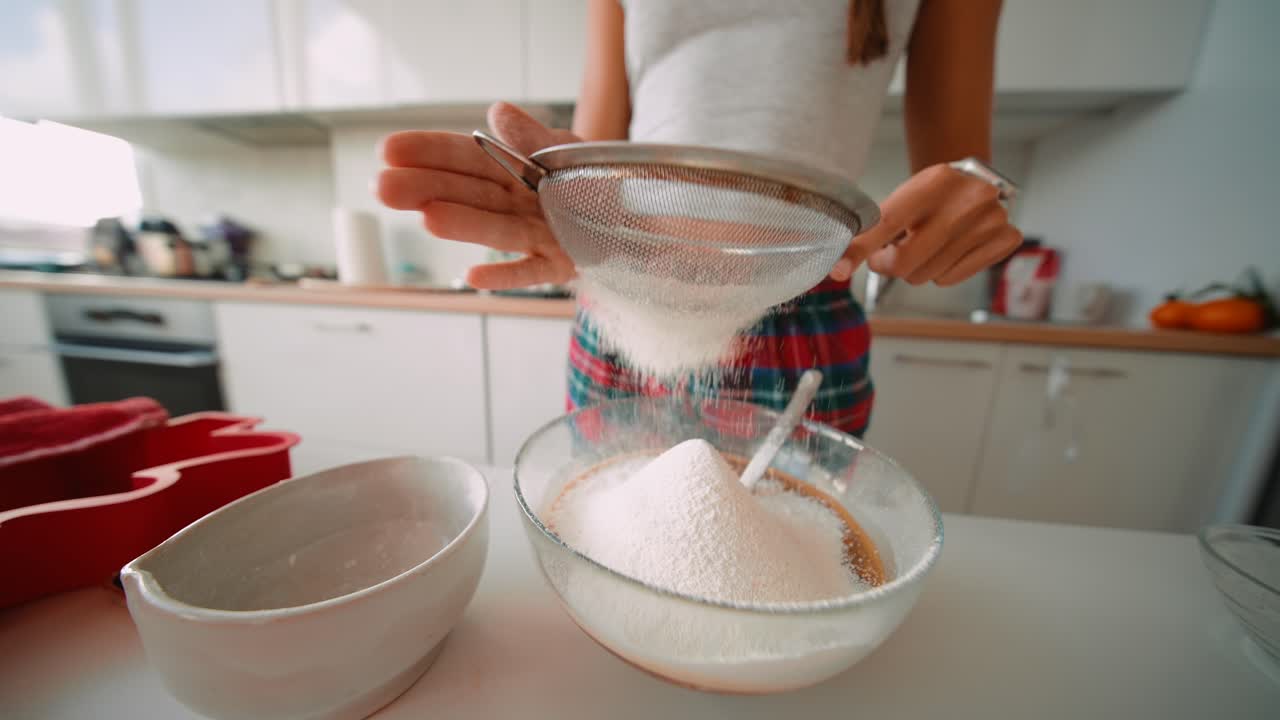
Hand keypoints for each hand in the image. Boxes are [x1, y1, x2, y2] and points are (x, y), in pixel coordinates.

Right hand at [377, 102, 579, 288]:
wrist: (633, 216)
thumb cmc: (590, 179)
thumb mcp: (565, 147)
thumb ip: (532, 136)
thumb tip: (497, 112)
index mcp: (508, 168)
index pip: (462, 157)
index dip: (427, 152)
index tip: (388, 150)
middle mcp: (513, 203)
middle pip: (467, 194)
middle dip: (426, 189)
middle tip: (383, 188)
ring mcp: (533, 235)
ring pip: (495, 228)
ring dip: (462, 225)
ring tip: (426, 220)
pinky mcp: (557, 264)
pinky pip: (531, 269)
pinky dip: (504, 274)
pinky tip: (473, 276)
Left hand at [829, 163, 1021, 285]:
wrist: (976, 181)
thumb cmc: (930, 195)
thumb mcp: (904, 196)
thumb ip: (874, 228)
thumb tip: (839, 266)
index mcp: (935, 180)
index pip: (887, 223)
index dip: (860, 249)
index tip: (839, 270)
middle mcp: (967, 200)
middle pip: (905, 262)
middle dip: (889, 263)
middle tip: (889, 252)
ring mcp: (991, 221)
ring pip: (926, 275)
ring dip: (917, 267)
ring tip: (926, 243)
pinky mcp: (1006, 239)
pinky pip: (951, 279)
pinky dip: (943, 271)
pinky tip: (949, 249)